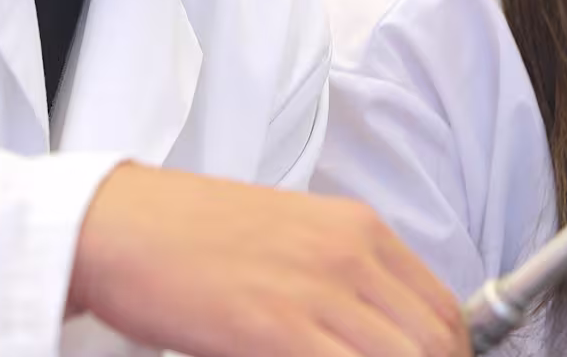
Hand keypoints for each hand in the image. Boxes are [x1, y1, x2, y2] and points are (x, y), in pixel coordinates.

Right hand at [69, 163, 467, 356]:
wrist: (117, 223)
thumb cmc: (185, 233)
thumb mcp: (285, 236)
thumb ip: (337, 278)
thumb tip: (370, 332)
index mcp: (355, 227)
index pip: (442, 306)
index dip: (449, 353)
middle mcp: (348, 253)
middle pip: (434, 341)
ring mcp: (317, 291)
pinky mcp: (277, 327)